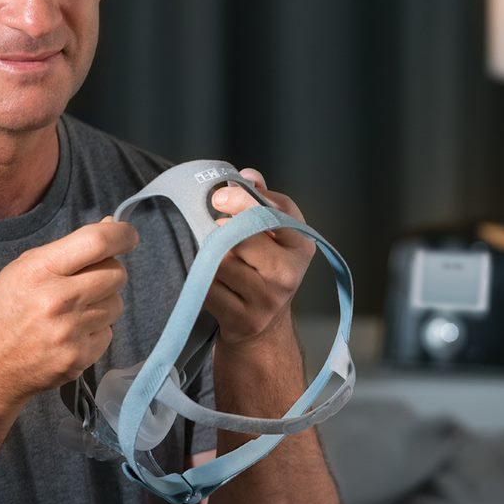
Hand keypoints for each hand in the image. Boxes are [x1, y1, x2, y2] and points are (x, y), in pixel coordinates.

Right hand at [0, 217, 138, 409]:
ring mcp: (70, 333)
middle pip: (116, 273)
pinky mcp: (79, 359)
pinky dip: (96, 330)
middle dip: (111, 271)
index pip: (96, 242)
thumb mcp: (23, 268)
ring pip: (117, 304)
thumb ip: (68, 248)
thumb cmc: (3, 312)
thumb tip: (111, 226)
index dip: (122, 234)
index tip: (129, 235)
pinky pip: (109, 333)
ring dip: (103, 302)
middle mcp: (58, 300)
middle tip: (91, 278)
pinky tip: (70, 333)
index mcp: (40, 270)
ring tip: (74, 310)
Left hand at [204, 169, 315, 349]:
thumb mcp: (273, 234)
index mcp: (301, 245)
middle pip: (243, 237)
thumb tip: (249, 176)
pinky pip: (209, 287)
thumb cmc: (265, 268)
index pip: (275, 213)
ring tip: (215, 256)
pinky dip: (201, 278)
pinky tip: (208, 277)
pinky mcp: (243, 318)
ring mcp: (267, 299)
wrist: (264, 327)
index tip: (220, 196)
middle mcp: (289, 273)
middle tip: (214, 226)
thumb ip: (262, 200)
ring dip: (210, 255)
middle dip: (222, 229)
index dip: (244, 199)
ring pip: (222, 262)